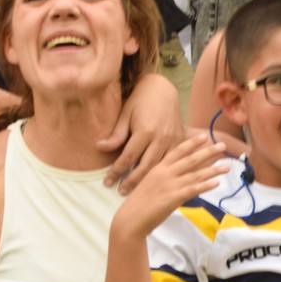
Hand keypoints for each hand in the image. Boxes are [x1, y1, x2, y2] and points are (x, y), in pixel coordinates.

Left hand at [100, 71, 186, 191]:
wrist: (163, 89)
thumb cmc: (141, 100)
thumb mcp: (126, 114)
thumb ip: (116, 134)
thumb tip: (100, 148)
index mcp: (145, 131)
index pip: (127, 157)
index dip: (116, 171)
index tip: (107, 182)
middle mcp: (160, 138)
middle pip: (145, 167)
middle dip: (131, 181)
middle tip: (120, 192)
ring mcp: (172, 140)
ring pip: (160, 167)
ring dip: (147, 181)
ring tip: (136, 191)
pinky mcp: (180, 141)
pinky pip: (172, 161)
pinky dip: (163, 172)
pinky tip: (156, 180)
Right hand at [114, 134, 227, 239]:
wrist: (131, 219)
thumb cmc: (139, 203)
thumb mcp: (150, 183)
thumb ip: (164, 176)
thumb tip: (178, 174)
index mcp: (158, 167)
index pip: (178, 151)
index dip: (192, 143)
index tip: (204, 136)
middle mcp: (165, 173)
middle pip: (191, 160)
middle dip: (208, 152)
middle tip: (222, 145)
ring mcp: (170, 185)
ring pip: (195, 174)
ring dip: (213, 170)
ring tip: (227, 167)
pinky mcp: (173, 198)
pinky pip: (193, 190)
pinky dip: (205, 186)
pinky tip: (217, 183)